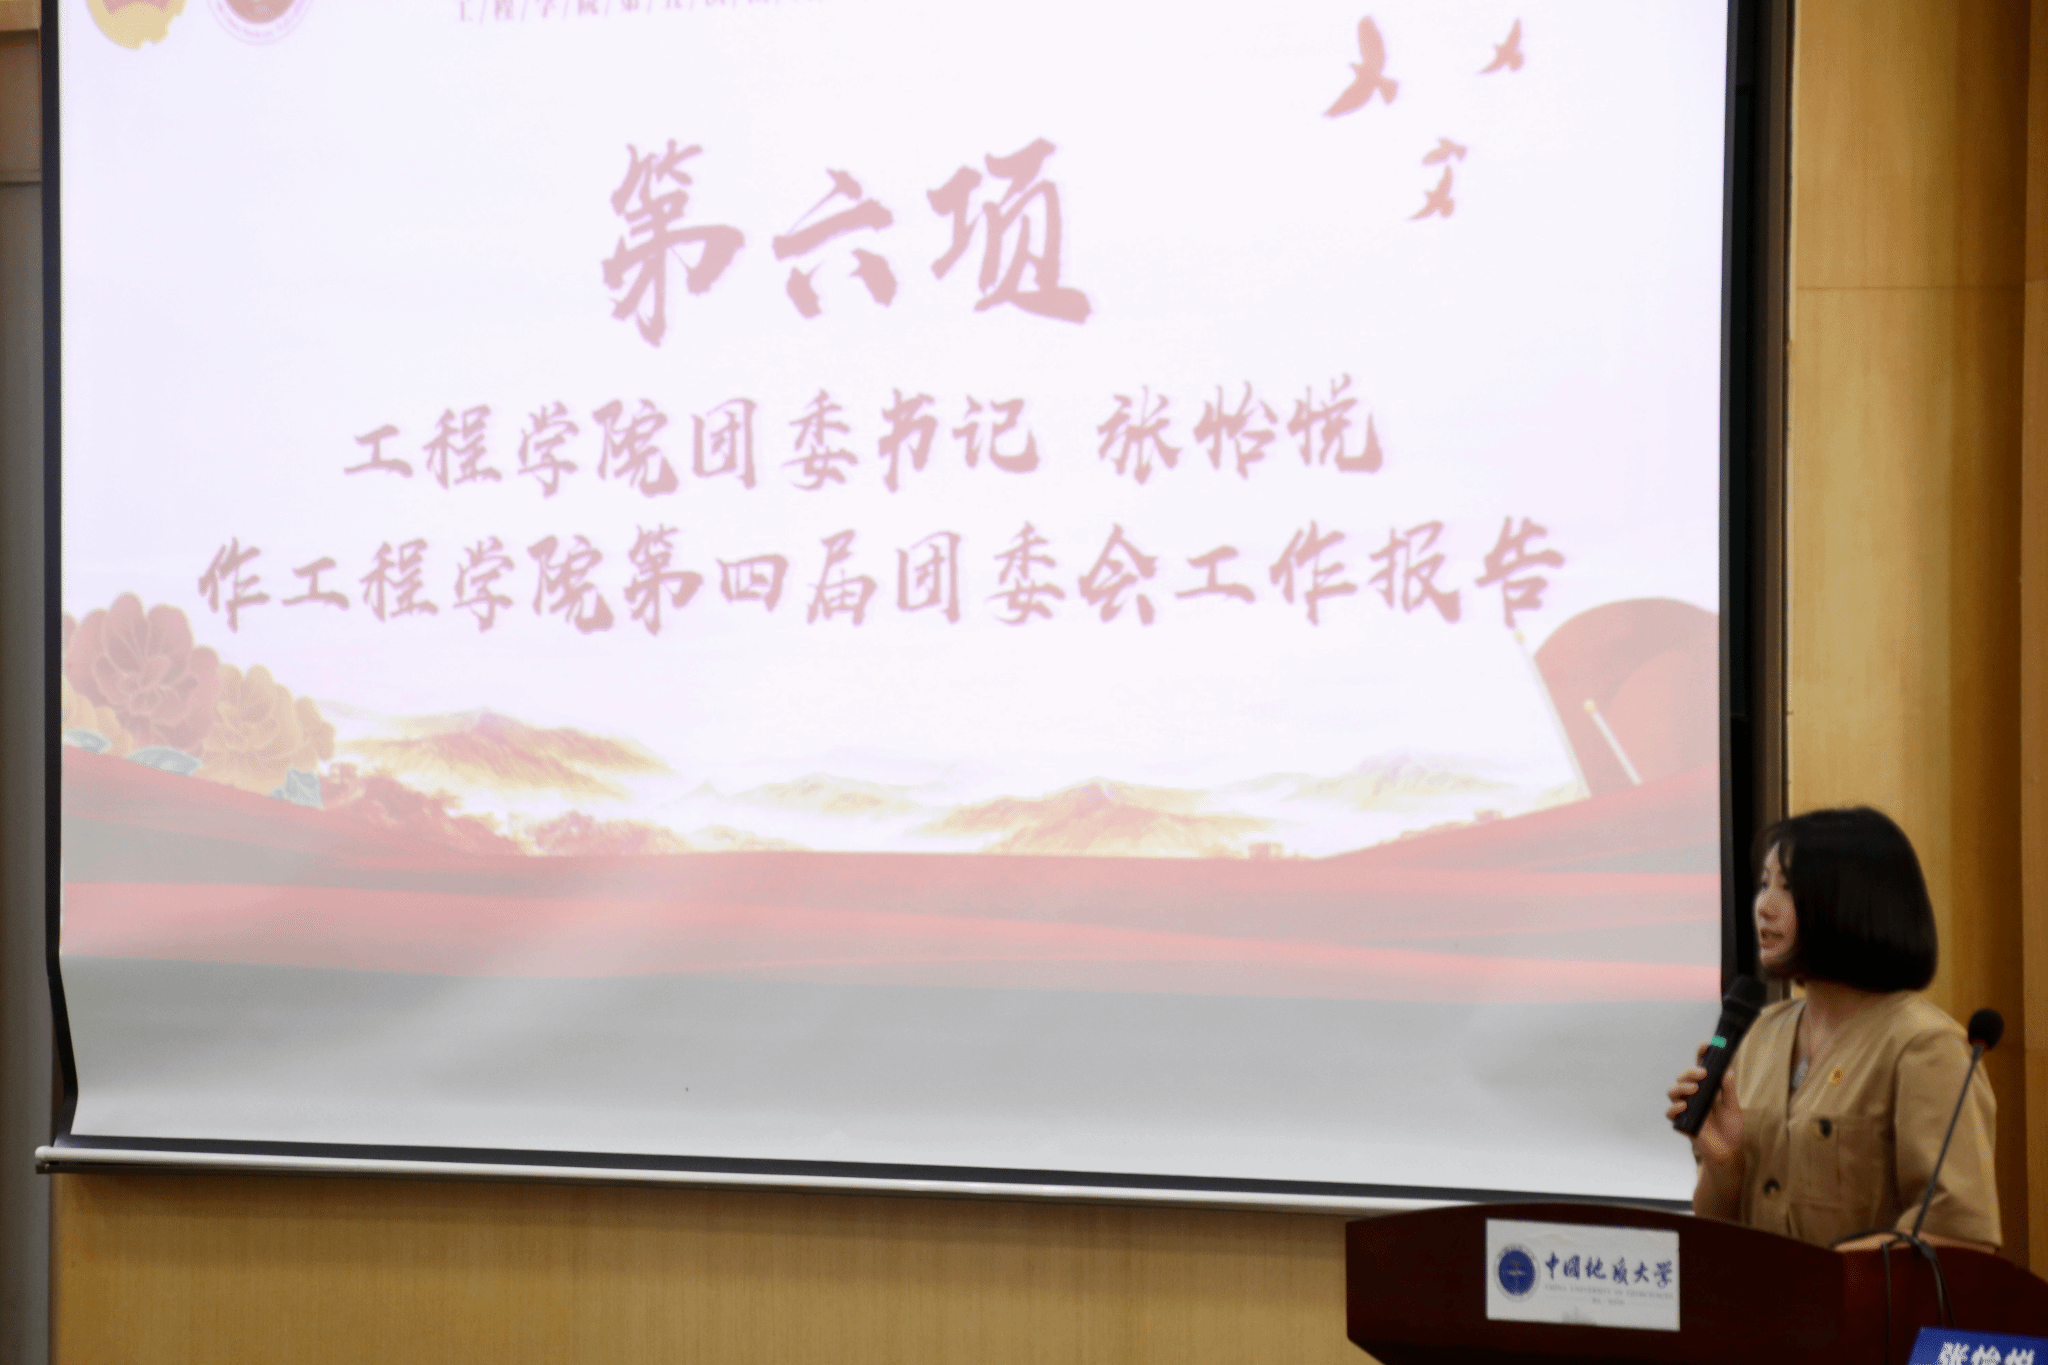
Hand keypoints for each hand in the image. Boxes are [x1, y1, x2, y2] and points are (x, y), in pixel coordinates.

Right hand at [1665, 1041, 1742, 1167]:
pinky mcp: (1682, 1122)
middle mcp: (1693, 1096)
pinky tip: (1684, 1106)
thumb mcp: (1733, 1107)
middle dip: (1690, 1073)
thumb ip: (1728, 1090)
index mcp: (1706, 1089)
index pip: (1700, 1069)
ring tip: (1694, 1089)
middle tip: (1703, 1074)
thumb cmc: (1731, 1128)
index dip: (1701, 1056)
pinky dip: (1675, 1108)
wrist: (1728, 1151)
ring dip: (1681, 1087)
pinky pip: (1670, 1113)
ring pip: (1673, 1091)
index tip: (1706, 1046)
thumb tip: (1728, 1071)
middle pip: (1683, 1077)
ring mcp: (1686, 1108)